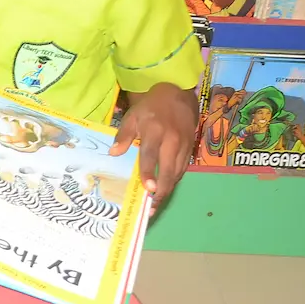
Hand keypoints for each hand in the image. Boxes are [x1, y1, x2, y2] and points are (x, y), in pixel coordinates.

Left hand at [110, 83, 198, 213]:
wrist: (178, 96)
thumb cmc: (151, 108)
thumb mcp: (132, 116)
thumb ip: (123, 135)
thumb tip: (114, 153)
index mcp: (155, 131)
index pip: (151, 155)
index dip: (149, 173)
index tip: (147, 189)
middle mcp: (172, 140)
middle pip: (168, 170)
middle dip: (161, 190)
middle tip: (151, 207)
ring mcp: (184, 146)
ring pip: (177, 173)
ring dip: (168, 189)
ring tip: (156, 204)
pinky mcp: (190, 149)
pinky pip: (182, 169)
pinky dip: (174, 181)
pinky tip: (166, 190)